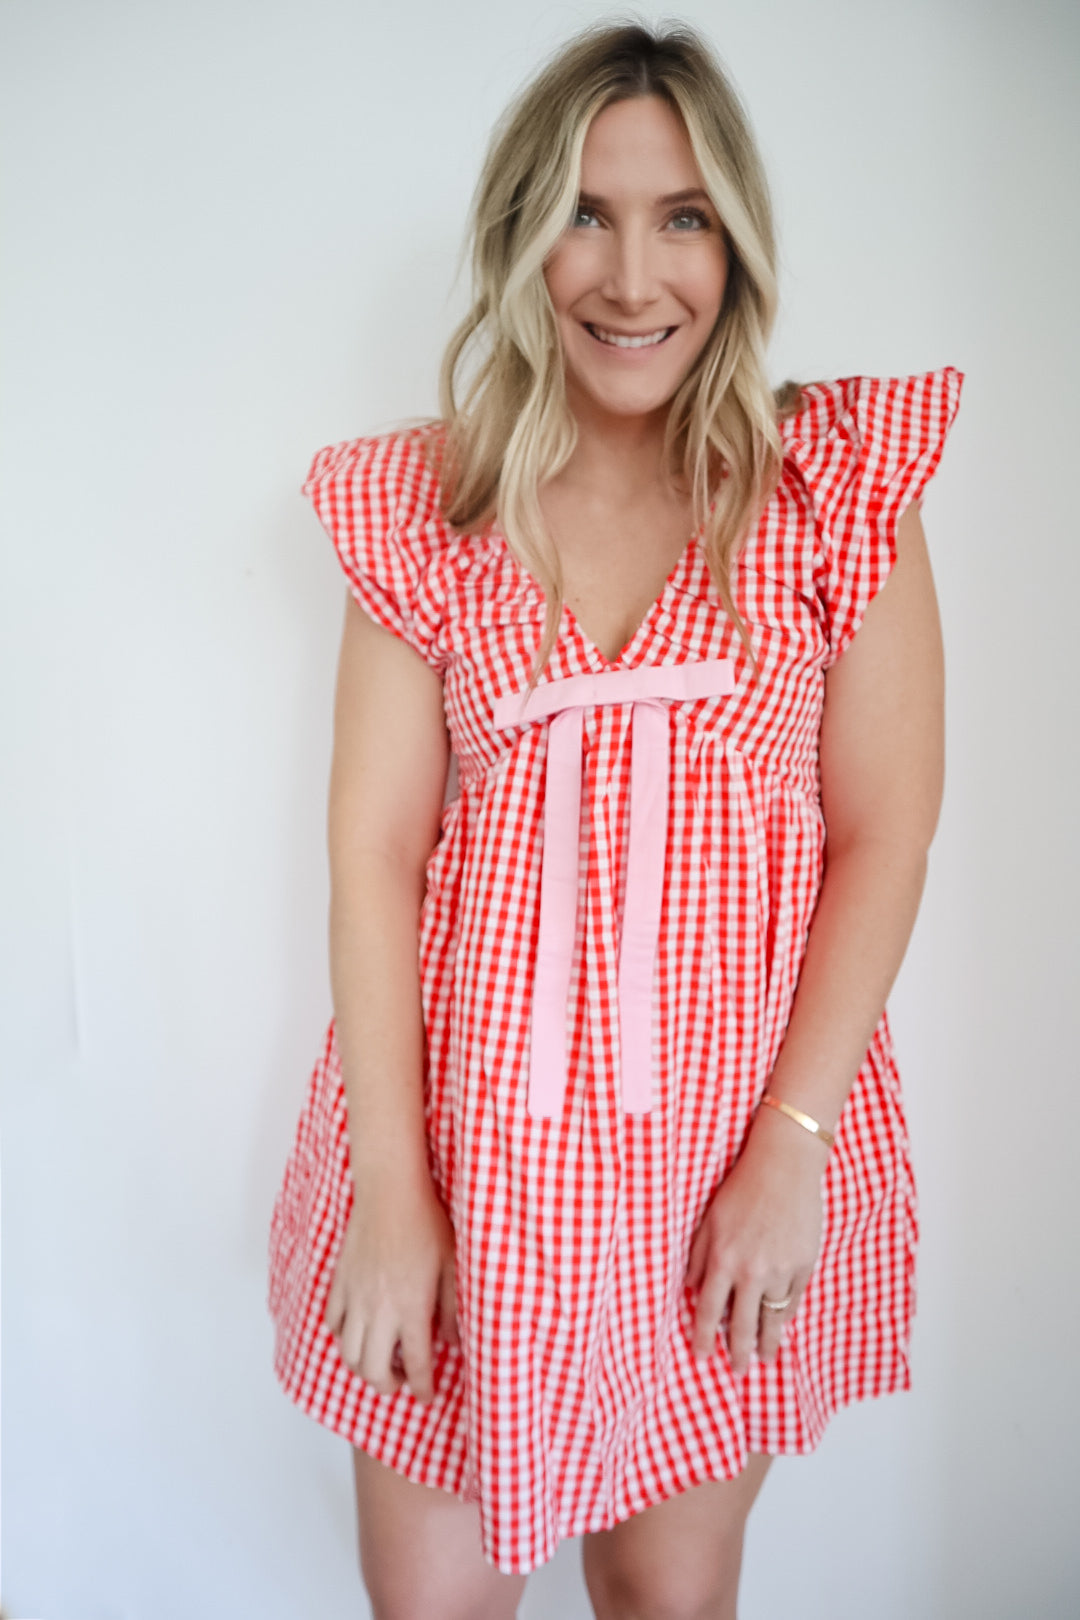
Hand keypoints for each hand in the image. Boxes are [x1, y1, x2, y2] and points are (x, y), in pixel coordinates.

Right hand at [324, 1169, 458, 1404]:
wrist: (390, 1192)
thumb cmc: (426, 1223)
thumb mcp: (452, 1265)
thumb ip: (452, 1309)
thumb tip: (453, 1342)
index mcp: (412, 1309)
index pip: (417, 1365)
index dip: (422, 1388)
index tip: (426, 1396)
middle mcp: (380, 1311)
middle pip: (374, 1371)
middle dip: (388, 1386)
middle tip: (401, 1381)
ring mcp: (355, 1298)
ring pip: (349, 1354)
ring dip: (364, 1368)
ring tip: (381, 1361)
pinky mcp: (339, 1283)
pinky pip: (333, 1323)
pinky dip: (343, 1337)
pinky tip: (359, 1331)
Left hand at [685, 1108, 825, 1372]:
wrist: (784, 1167)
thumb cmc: (742, 1189)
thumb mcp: (710, 1219)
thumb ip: (698, 1256)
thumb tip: (691, 1288)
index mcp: (723, 1260)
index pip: (709, 1311)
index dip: (705, 1339)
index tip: (703, 1358)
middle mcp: (752, 1272)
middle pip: (742, 1325)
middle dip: (738, 1352)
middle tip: (738, 1370)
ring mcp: (781, 1271)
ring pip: (773, 1319)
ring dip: (768, 1343)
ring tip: (765, 1358)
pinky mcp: (804, 1265)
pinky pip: (793, 1300)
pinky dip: (786, 1315)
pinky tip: (781, 1325)